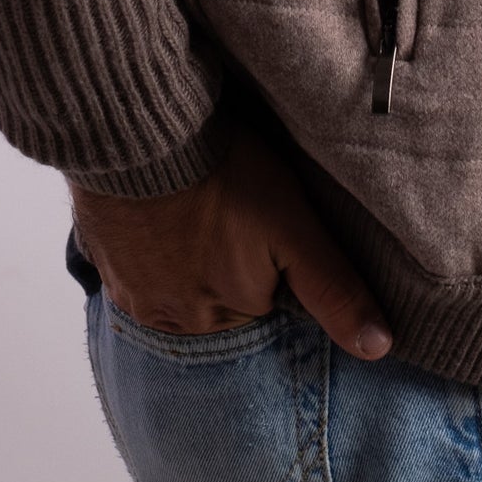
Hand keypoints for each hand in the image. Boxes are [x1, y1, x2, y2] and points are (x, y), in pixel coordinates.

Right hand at [68, 118, 394, 360]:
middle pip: (219, 295)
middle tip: (229, 203)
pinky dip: (148, 242)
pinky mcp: (102, 261)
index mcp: (228, 316)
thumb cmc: (224, 174)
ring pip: (176, 281)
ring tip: (196, 202)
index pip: (264, 298)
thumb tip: (379, 348)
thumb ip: (333, 289)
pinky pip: (135, 264)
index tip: (263, 217)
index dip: (269, 256)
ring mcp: (133, 293)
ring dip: (186, 252)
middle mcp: (176, 320)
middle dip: (227, 258)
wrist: (140, 133)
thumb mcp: (293, 226)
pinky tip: (161, 205)